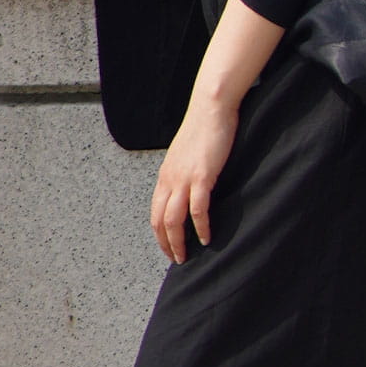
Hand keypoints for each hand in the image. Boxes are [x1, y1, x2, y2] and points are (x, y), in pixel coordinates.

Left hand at [150, 88, 238, 263]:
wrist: (210, 107)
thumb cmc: (202, 128)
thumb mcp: (187, 154)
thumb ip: (185, 172)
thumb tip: (189, 187)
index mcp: (165, 175)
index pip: (155, 212)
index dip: (159, 234)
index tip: (168, 247)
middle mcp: (170, 179)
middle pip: (160, 221)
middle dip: (166, 244)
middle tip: (176, 259)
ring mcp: (184, 179)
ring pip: (173, 220)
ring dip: (178, 242)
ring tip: (186, 256)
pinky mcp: (202, 176)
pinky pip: (197, 210)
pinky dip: (201, 227)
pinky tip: (206, 238)